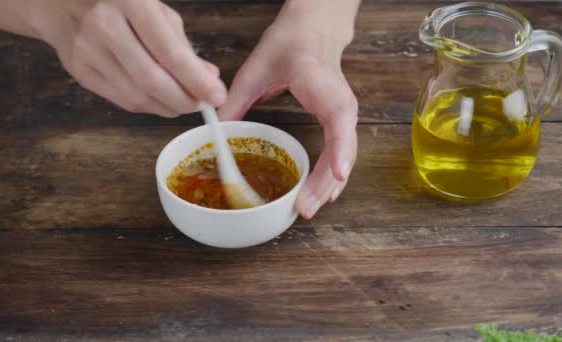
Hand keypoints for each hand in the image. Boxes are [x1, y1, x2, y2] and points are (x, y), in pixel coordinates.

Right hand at [45, 0, 226, 116]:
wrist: (62, 4)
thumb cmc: (120, 5)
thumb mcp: (156, 11)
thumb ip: (183, 45)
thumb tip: (209, 77)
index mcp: (131, 2)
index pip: (169, 51)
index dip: (196, 80)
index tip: (217, 96)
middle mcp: (105, 25)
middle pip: (152, 79)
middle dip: (184, 99)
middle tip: (203, 105)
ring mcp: (87, 50)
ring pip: (137, 96)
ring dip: (168, 107)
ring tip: (185, 104)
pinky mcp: (79, 72)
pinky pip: (122, 100)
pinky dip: (149, 106)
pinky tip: (162, 102)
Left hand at [219, 12, 358, 218]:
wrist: (313, 31)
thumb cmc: (291, 44)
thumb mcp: (256, 69)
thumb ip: (236, 100)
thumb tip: (217, 132)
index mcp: (325, 88)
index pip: (340, 122)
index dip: (340, 151)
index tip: (338, 175)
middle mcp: (342, 105)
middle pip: (343, 151)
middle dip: (326, 183)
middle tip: (304, 208)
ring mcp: (344, 116)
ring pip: (344, 157)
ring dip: (329, 185)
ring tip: (309, 208)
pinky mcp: (339, 123)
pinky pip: (340, 154)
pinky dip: (330, 176)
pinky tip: (318, 194)